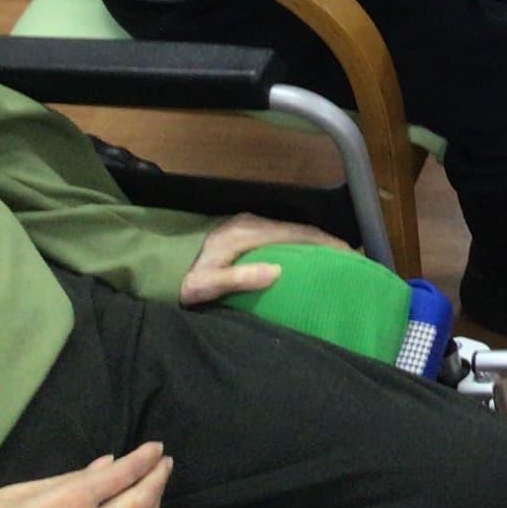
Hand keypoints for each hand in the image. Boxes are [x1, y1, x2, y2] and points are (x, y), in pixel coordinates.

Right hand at [0, 445, 171, 507]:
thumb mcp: (22, 491)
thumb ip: (72, 479)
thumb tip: (109, 463)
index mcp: (71, 501)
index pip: (124, 473)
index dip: (145, 459)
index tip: (156, 448)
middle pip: (140, 504)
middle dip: (157, 481)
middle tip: (165, 465)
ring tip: (153, 493)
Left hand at [180, 212, 347, 305]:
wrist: (155, 264)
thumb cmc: (181, 278)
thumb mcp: (204, 285)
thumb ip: (238, 278)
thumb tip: (278, 271)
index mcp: (249, 232)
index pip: (298, 234)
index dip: (326, 242)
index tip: (350, 254)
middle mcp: (253, 222)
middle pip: (299, 229)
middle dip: (327, 242)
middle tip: (351, 258)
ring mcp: (248, 224)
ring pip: (291, 231)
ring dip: (315, 243)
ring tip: (335, 259)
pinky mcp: (243, 230)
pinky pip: (282, 234)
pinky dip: (301, 244)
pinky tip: (307, 257)